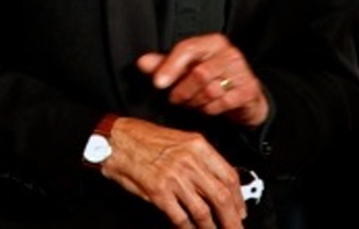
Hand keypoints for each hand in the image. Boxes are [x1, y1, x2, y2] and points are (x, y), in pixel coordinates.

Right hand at [101, 116, 246, 227]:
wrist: (117, 140)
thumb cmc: (146, 139)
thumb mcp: (180, 140)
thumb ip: (200, 159)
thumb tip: (218, 181)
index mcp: (197, 145)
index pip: (229, 176)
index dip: (238, 199)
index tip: (240, 210)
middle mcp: (189, 161)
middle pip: (221, 196)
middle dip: (232, 219)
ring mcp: (174, 177)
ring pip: (204, 211)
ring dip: (212, 228)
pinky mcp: (159, 192)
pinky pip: (181, 218)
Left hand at [137, 33, 269, 128]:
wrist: (245, 94)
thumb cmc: (213, 77)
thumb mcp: (188, 68)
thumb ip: (164, 65)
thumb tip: (142, 62)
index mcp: (212, 42)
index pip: (187, 49)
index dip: (170, 66)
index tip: (158, 83)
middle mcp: (228, 53)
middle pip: (198, 73)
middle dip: (183, 91)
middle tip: (176, 98)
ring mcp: (241, 70)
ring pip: (210, 90)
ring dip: (196, 102)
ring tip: (192, 102)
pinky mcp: (249, 89)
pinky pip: (223, 103)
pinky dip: (211, 109)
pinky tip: (208, 107)